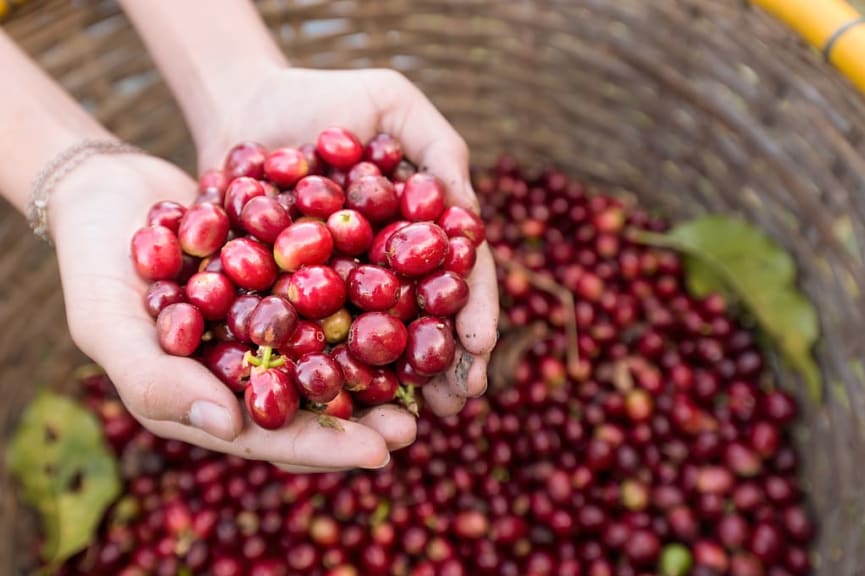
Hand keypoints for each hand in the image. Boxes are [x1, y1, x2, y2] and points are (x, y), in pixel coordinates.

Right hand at [50, 154, 403, 471]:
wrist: (107, 191)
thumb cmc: (92, 264)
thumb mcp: (108, 325)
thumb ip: (158, 380)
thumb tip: (231, 426)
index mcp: (209, 396)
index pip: (272, 436)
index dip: (324, 447)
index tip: (380, 452)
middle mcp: (250, 366)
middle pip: (315, 401)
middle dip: (366, 415)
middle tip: (417, 424)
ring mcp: (272, 322)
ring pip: (334, 350)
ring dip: (379, 361)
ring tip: (430, 366)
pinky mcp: (288, 279)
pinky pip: (334, 292)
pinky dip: (370, 296)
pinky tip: (413, 293)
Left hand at [198, 66, 498, 417]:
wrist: (241, 107)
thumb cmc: (324, 98)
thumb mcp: (391, 102)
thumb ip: (439, 147)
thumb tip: (469, 218)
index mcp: (419, 231)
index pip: (456, 275)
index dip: (473, 311)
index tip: (479, 345)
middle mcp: (385, 268)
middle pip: (421, 322)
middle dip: (443, 364)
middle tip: (457, 403)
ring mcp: (338, 289)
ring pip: (371, 343)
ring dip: (394, 384)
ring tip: (409, 422)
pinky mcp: (287, 300)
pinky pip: (309, 339)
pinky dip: (326, 371)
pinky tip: (337, 403)